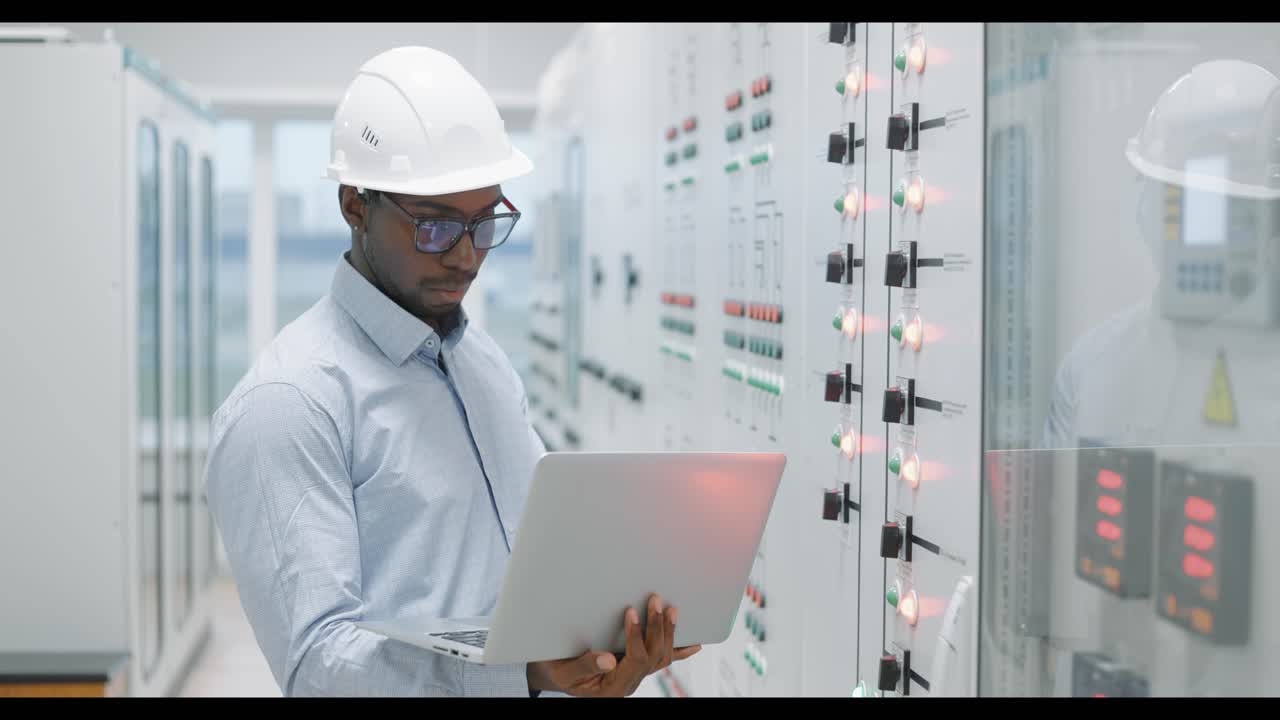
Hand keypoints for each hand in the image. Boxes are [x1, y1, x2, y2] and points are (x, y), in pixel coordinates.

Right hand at [526, 593, 702, 696]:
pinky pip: (662, 661)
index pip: (635, 661)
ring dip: (669, 633)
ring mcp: (634, 676)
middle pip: (654, 657)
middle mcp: (628, 683)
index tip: (630, 611)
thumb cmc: (558, 671)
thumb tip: (609, 659)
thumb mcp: (565, 671)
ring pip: (661, 658)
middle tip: (655, 600)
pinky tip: (695, 644)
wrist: (555, 676)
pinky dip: (680, 651)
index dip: (636, 636)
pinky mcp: (636, 668)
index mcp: (613, 687)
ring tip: (671, 608)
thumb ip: (586, 665)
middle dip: (657, 627)